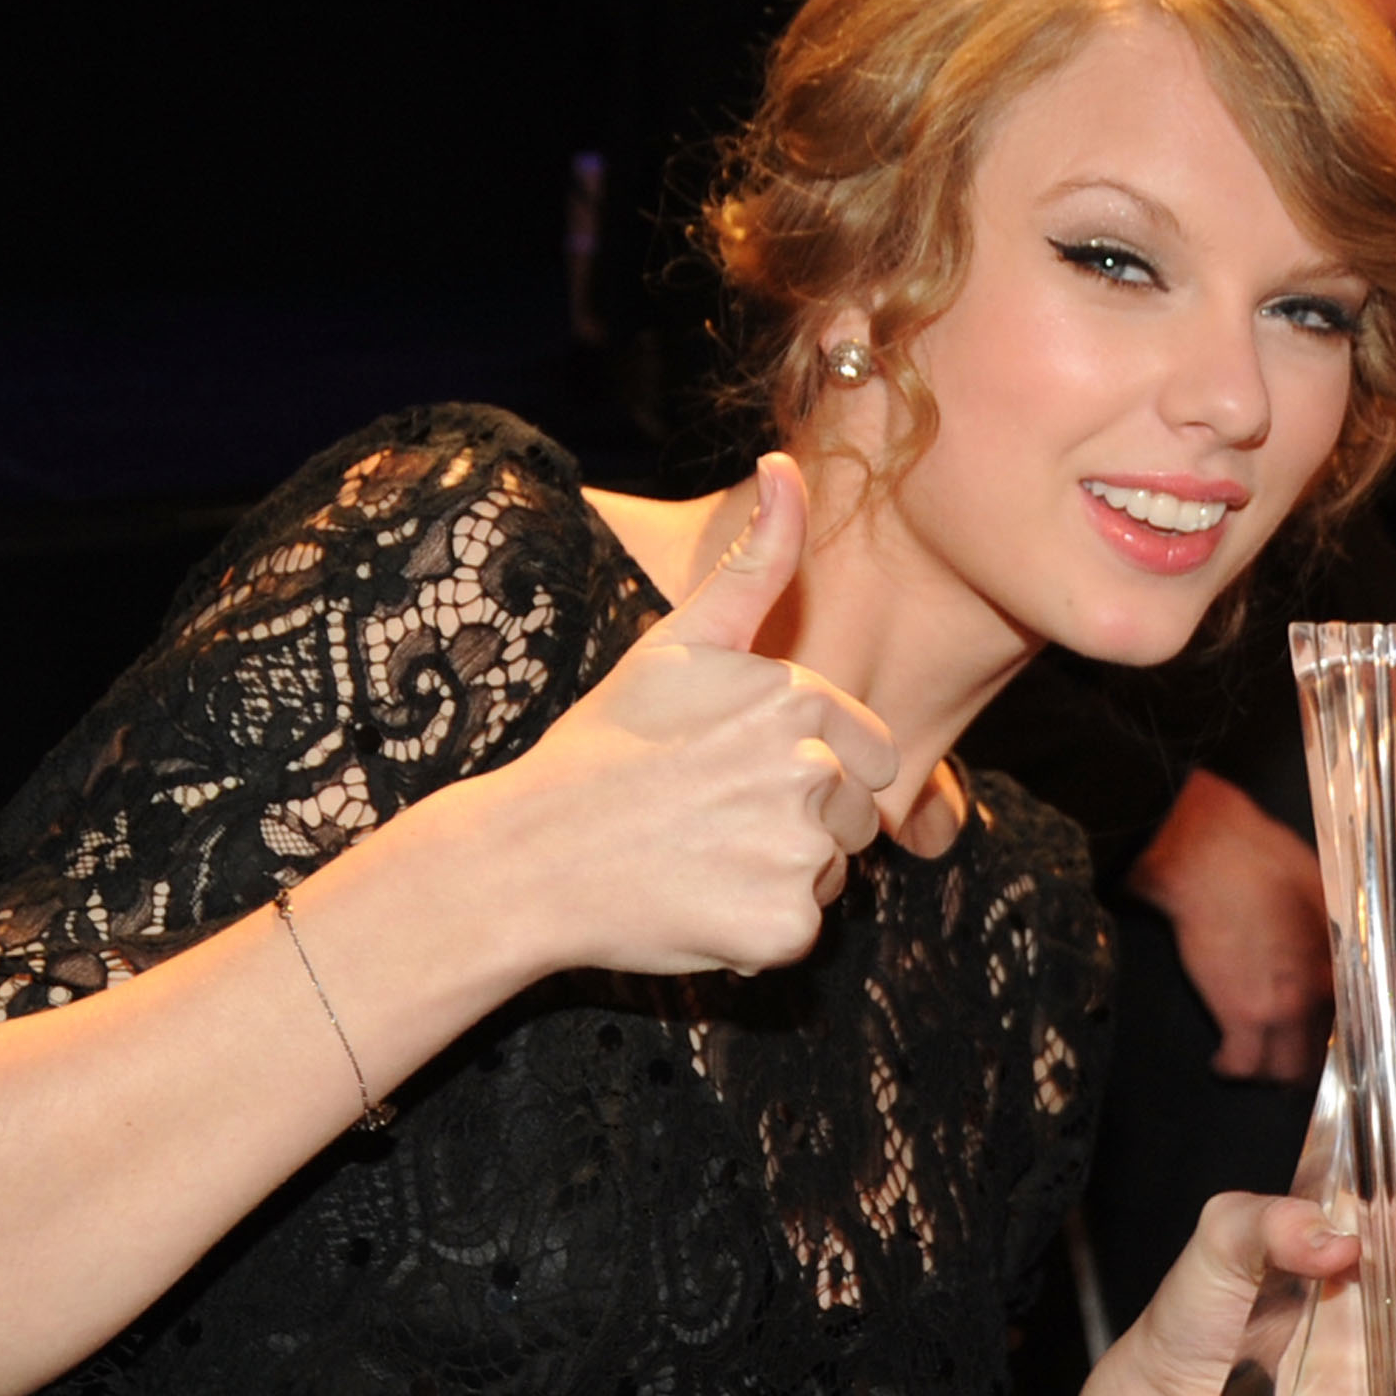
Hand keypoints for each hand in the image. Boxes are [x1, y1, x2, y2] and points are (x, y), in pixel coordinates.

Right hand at [470, 454, 899, 978]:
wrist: (524, 858)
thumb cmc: (603, 747)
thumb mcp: (678, 642)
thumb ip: (755, 563)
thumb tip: (786, 464)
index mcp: (799, 701)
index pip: (871, 755)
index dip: (809, 770)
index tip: (733, 773)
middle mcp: (812, 773)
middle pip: (854, 818)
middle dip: (797, 825)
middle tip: (706, 819)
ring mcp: (798, 854)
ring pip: (829, 874)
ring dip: (779, 876)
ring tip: (697, 857)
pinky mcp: (784, 927)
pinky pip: (798, 930)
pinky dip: (756, 931)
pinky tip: (695, 902)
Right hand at [1123, 768, 1331, 1080]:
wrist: (1209, 855)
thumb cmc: (1262, 858)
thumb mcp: (1322, 888)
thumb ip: (1336, 929)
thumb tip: (1345, 946)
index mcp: (1340, 961)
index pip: (1362, 1017)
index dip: (1354, 1032)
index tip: (1345, 1037)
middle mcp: (1319, 992)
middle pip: (1325, 1052)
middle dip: (1313, 1060)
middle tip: (1300, 1056)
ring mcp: (1279, 1009)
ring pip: (1286, 1070)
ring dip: (1274, 1068)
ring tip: (1262, 1061)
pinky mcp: (1237, 1014)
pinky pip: (1240, 1064)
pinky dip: (1232, 1067)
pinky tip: (1225, 1062)